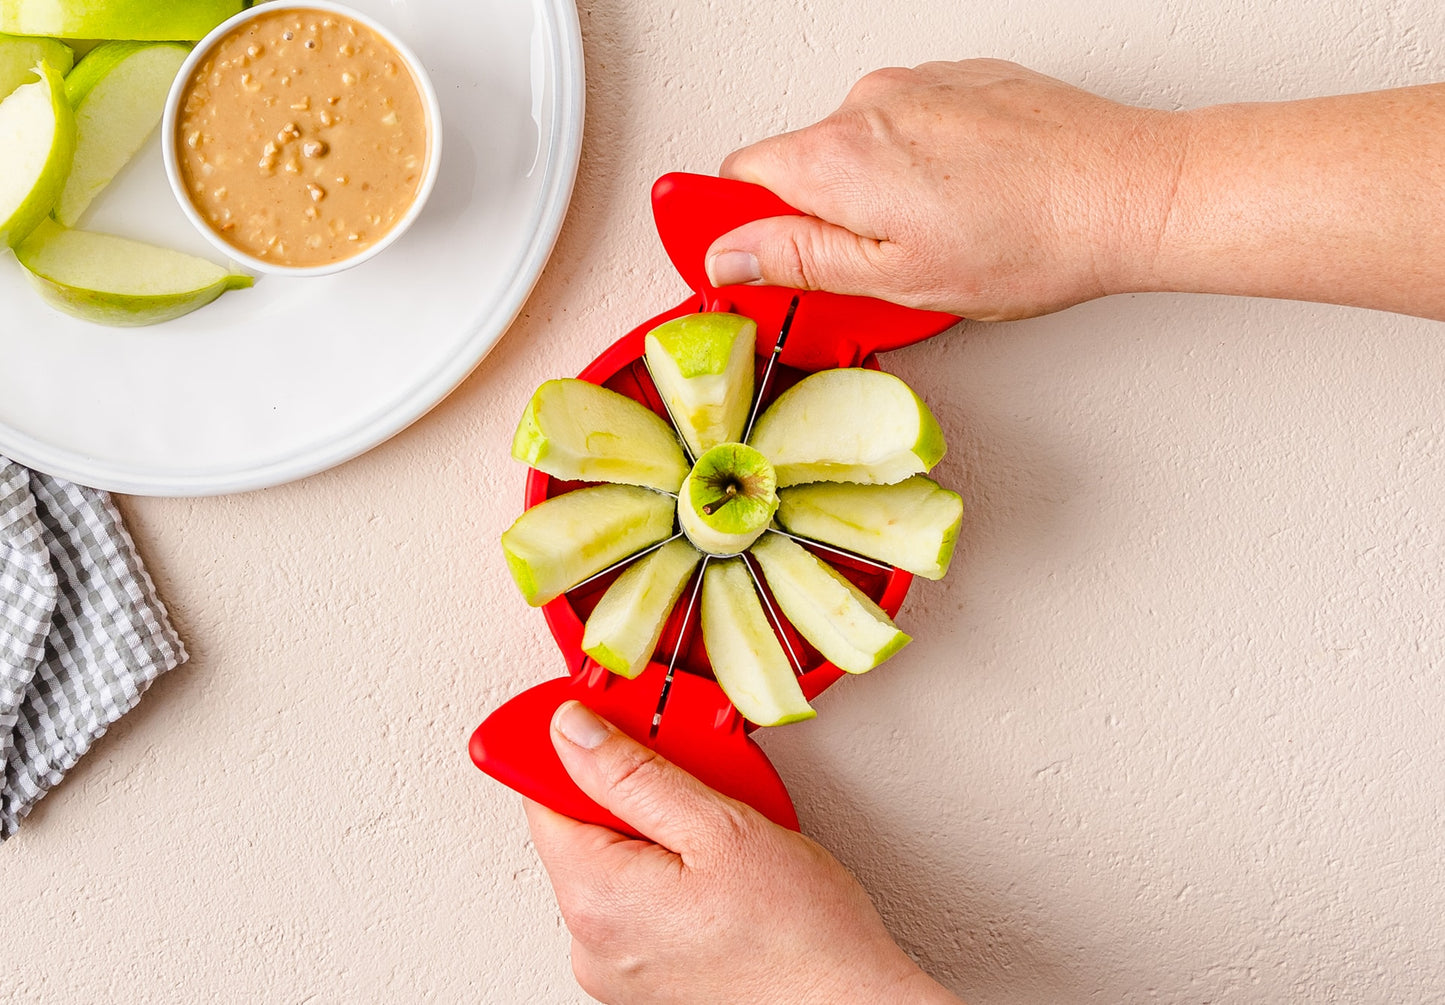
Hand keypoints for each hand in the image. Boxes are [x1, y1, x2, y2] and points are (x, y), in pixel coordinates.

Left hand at [524, 700, 962, 1004]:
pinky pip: (637, 903)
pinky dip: (670, 874)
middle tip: (697, 776)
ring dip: (658, 832)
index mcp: (596, 898)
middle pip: (582, 829)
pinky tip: (720, 870)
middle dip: (633, 790)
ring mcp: (616, 967)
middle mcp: (591, 941)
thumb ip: (634, 774)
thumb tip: (574, 731)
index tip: (609, 720)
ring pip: (614, 864)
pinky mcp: (645, 981)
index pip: (542, 796)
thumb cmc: (800, 935)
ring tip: (723, 833)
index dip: (579, 747)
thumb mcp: (720, 826)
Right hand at [705, 59, 1179, 320]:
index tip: (745, 256)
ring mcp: (918, 86)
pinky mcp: (961, 81)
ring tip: (934, 237)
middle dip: (815, 217)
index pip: (736, 178)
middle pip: (797, 163)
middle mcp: (868, 106)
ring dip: (871, 191)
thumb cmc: (1030, 241)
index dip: (734, 224)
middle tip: (866, 268)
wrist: (1127, 192)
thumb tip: (730, 252)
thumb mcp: (894, 279)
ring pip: (856, 147)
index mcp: (838, 158)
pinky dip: (917, 164)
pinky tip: (964, 202)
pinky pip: (908, 126)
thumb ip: (796, 260)